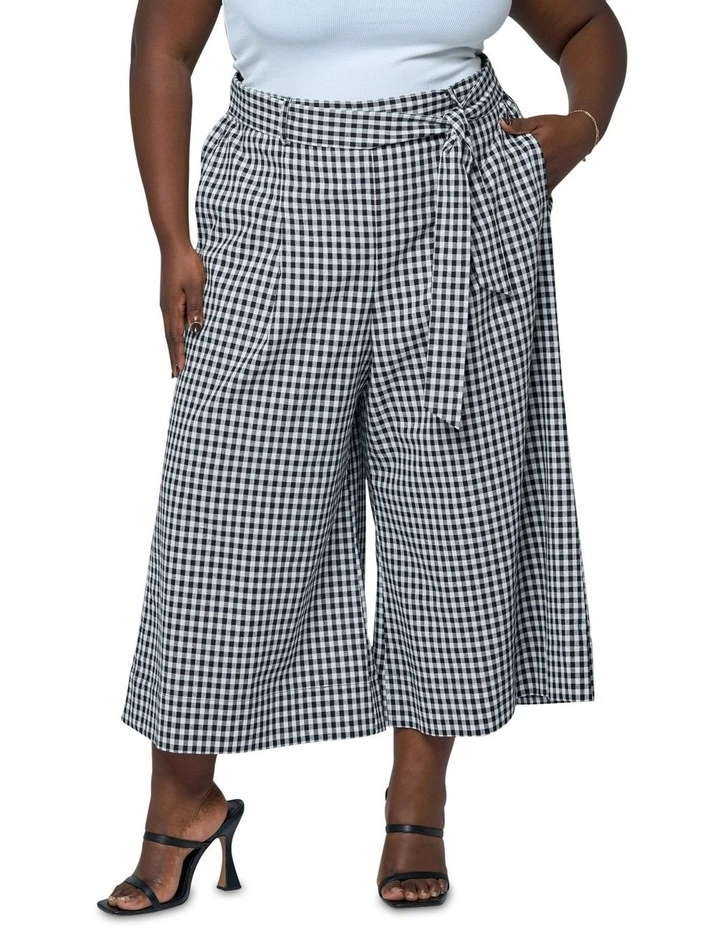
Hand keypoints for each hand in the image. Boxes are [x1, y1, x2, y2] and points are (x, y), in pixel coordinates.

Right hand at [159, 241, 205, 377]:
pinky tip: (177, 338)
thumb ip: (197, 308)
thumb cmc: (187, 264)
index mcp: (173, 308)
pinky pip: (172, 322)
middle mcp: (167, 309)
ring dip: (173, 348)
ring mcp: (167, 304)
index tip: (179, 371)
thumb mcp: (196, 286)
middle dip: (173, 357)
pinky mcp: (169, 299)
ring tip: (175, 362)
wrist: (174, 246)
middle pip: (170, 338)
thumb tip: (196, 330)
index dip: (178, 355)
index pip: (176, 338)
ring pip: (170, 331)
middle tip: (175, 375)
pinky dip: (174, 335)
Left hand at [499, 112, 595, 195]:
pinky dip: (532, 196)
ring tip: (505, 197)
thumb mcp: (540, 121)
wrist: (582, 133)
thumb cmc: (559, 126)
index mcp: (540, 152)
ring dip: (520, 193)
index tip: (491, 177)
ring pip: (531, 190)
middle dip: (509, 185)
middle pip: (522, 181)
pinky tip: (521, 201)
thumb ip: (520, 125)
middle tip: (494, 190)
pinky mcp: (554, 182)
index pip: (517, 165)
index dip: (503, 172)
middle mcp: (545, 168)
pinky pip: (541, 194)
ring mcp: (551, 178)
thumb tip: (501, 124)